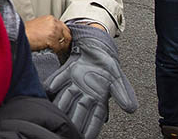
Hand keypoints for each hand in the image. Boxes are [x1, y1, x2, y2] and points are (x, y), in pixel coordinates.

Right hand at [25, 15, 71, 53]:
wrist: (18, 35)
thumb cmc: (26, 32)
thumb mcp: (39, 26)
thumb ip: (49, 28)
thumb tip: (56, 37)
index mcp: (51, 18)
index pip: (64, 28)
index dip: (64, 36)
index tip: (63, 42)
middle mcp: (54, 22)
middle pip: (67, 34)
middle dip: (65, 42)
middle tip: (62, 49)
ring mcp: (53, 30)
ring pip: (64, 41)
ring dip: (61, 48)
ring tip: (57, 51)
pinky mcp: (51, 39)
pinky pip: (59, 48)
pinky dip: (56, 51)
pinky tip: (52, 52)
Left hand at [43, 23, 137, 138]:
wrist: (97, 47)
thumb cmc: (108, 65)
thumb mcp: (118, 80)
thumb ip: (122, 94)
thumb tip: (130, 109)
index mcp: (98, 98)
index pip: (95, 117)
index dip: (91, 128)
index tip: (86, 138)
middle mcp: (84, 94)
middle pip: (78, 111)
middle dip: (73, 121)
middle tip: (68, 130)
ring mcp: (74, 84)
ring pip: (65, 97)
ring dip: (60, 105)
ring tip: (55, 114)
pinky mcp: (66, 73)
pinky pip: (58, 79)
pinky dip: (53, 83)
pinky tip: (47, 89)